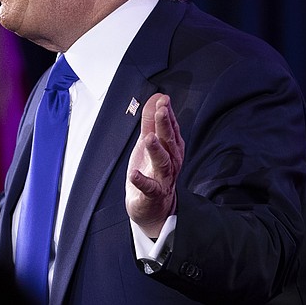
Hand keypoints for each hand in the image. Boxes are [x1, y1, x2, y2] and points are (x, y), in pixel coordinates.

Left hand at [125, 93, 184, 237]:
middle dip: (165, 126)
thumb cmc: (152, 172)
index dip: (168, 115)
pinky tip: (134, 174)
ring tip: (149, 138)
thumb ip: (151, 121)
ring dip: (156, 150)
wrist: (154, 209)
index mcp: (171, 150)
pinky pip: (148, 188)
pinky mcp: (152, 195)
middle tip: (161, 111)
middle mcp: (170, 163)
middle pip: (169, 143)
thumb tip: (157, 98)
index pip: (171, 129)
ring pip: (163, 163)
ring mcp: (162, 179)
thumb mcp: (149, 143)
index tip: (163, 100)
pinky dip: (142, 181)